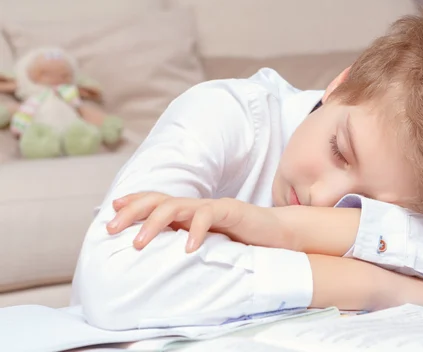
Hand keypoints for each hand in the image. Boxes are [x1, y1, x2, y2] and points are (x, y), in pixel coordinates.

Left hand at [107, 192, 248, 252]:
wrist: (277, 234)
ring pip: (177, 205)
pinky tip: (188, 248)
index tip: (110, 210)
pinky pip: (208, 215)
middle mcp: (197, 206)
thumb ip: (185, 244)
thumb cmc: (242, 242)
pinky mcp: (231, 210)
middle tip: (111, 228)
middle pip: (159, 200)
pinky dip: (195, 230)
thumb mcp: (207, 245)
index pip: (156, 201)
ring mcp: (213, 207)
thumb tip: (156, 258)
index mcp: (189, 213)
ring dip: (154, 223)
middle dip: (132, 211)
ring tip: (139, 243)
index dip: (133, 202)